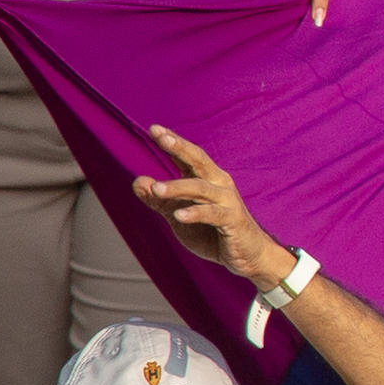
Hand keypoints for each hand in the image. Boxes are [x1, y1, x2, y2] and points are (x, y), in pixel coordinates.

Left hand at [138, 124, 290, 286]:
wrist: (246, 256)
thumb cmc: (213, 233)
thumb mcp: (179, 215)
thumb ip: (159, 200)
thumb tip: (137, 181)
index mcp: (207, 180)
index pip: (188, 157)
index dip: (173, 142)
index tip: (154, 128)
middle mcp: (219, 184)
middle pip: (198, 161)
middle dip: (180, 148)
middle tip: (160, 137)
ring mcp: (227, 201)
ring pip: (200, 188)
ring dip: (178, 187)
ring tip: (156, 188)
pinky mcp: (233, 220)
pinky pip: (212, 214)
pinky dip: (195, 213)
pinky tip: (178, 215)